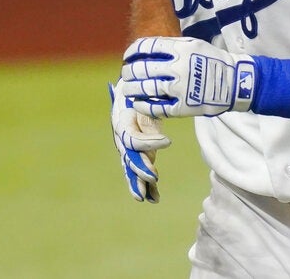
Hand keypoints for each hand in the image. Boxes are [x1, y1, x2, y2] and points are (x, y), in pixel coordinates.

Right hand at [109, 80, 170, 202]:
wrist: (132, 91)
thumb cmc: (139, 90)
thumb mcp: (143, 92)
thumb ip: (147, 99)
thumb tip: (152, 99)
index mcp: (121, 122)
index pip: (132, 138)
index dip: (149, 142)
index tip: (168, 141)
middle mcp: (122, 138)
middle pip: (128, 157)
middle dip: (140, 169)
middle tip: (154, 177)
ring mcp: (128, 149)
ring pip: (131, 169)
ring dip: (139, 183)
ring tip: (145, 197)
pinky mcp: (136, 154)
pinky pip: (138, 172)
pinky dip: (146, 186)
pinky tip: (154, 198)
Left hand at [121, 37, 255, 117]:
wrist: (235, 82)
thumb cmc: (212, 60)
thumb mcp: (193, 44)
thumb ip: (170, 45)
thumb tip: (144, 50)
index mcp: (180, 50)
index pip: (146, 47)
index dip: (132, 52)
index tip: (127, 57)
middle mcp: (178, 68)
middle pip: (142, 68)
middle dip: (129, 71)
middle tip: (126, 74)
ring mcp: (179, 89)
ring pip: (146, 88)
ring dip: (132, 89)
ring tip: (128, 89)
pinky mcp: (182, 107)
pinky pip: (156, 108)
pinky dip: (143, 105)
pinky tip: (138, 103)